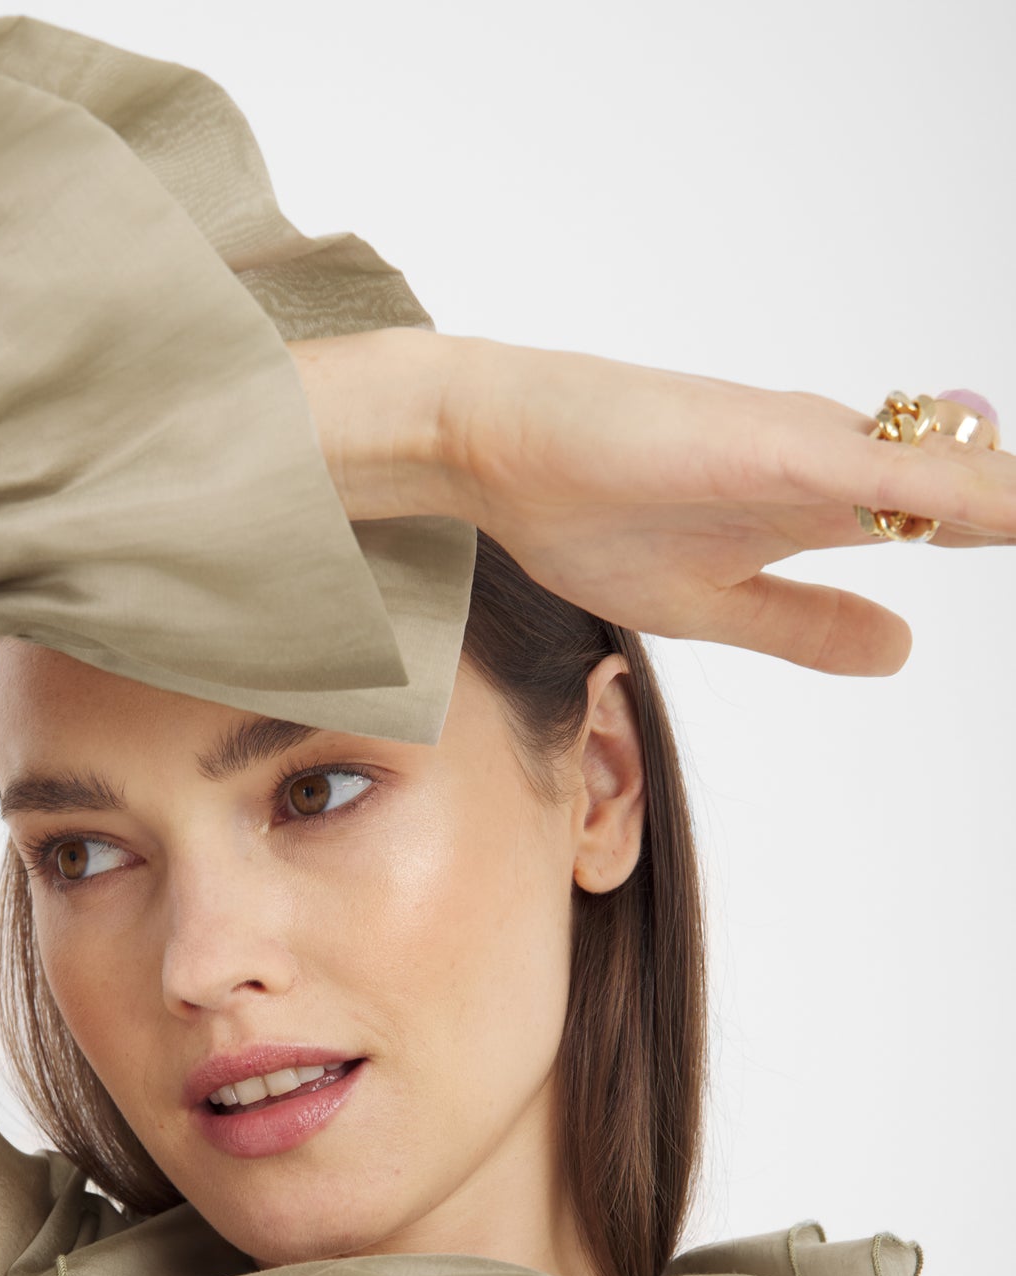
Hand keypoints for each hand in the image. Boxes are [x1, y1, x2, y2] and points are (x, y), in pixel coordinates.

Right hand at [288, 330, 1015, 674]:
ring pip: (956, 472)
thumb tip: (903, 650)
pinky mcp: (778, 443)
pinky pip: (894, 471)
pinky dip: (965, 493)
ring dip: (1009, 495)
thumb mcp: (710, 605)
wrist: (493, 445)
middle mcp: (829, 462)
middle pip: (970, 490)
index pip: (944, 520)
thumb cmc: (580, 510)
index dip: (1004, 534)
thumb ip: (806, 622)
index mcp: (815, 503)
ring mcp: (809, 446)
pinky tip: (1012, 508)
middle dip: (1014, 508)